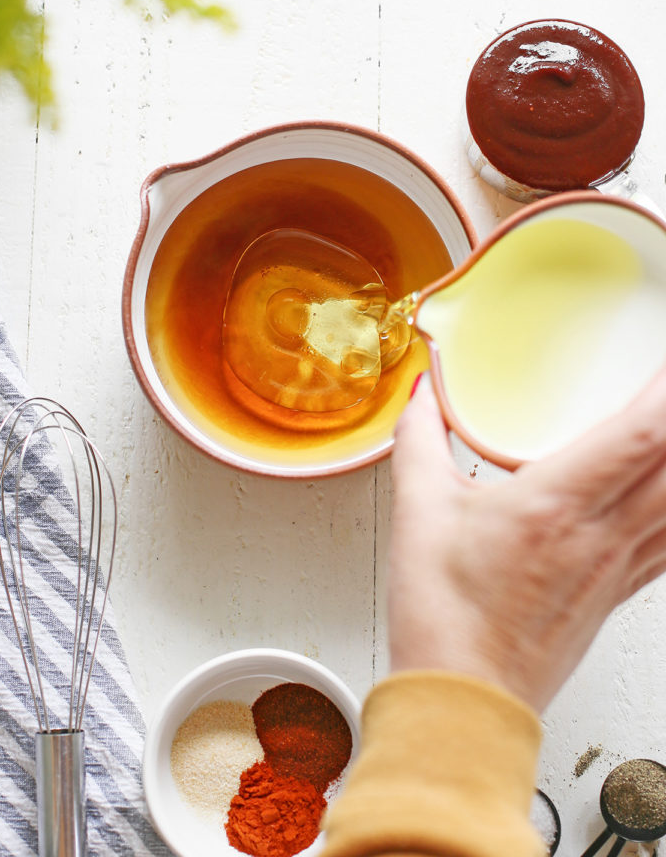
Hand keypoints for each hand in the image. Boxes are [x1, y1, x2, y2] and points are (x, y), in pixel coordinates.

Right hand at [389, 366, 665, 711]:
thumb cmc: (444, 615)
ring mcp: (616, 565)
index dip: (665, 389)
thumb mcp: (419, 510)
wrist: (464, 700)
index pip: (639, 435)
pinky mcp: (617, 589)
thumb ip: (420, 438)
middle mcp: (599, 534)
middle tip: (665, 380)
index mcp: (553, 506)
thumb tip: (421, 392)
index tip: (660, 359)